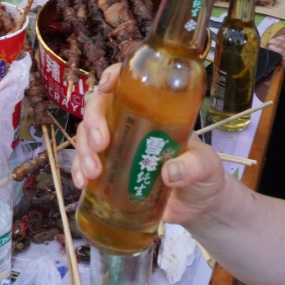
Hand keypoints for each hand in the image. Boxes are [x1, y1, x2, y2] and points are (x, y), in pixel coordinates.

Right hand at [68, 65, 228, 225]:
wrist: (198, 208)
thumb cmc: (204, 176)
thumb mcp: (206, 167)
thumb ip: (193, 167)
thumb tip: (169, 172)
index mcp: (155, 112)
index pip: (128, 84)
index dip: (112, 77)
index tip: (106, 86)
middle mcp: (131, 124)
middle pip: (99, 108)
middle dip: (92, 122)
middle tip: (100, 143)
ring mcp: (118, 147)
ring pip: (86, 135)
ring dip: (83, 150)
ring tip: (93, 172)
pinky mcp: (109, 171)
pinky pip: (85, 164)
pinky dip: (79, 171)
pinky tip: (83, 183)